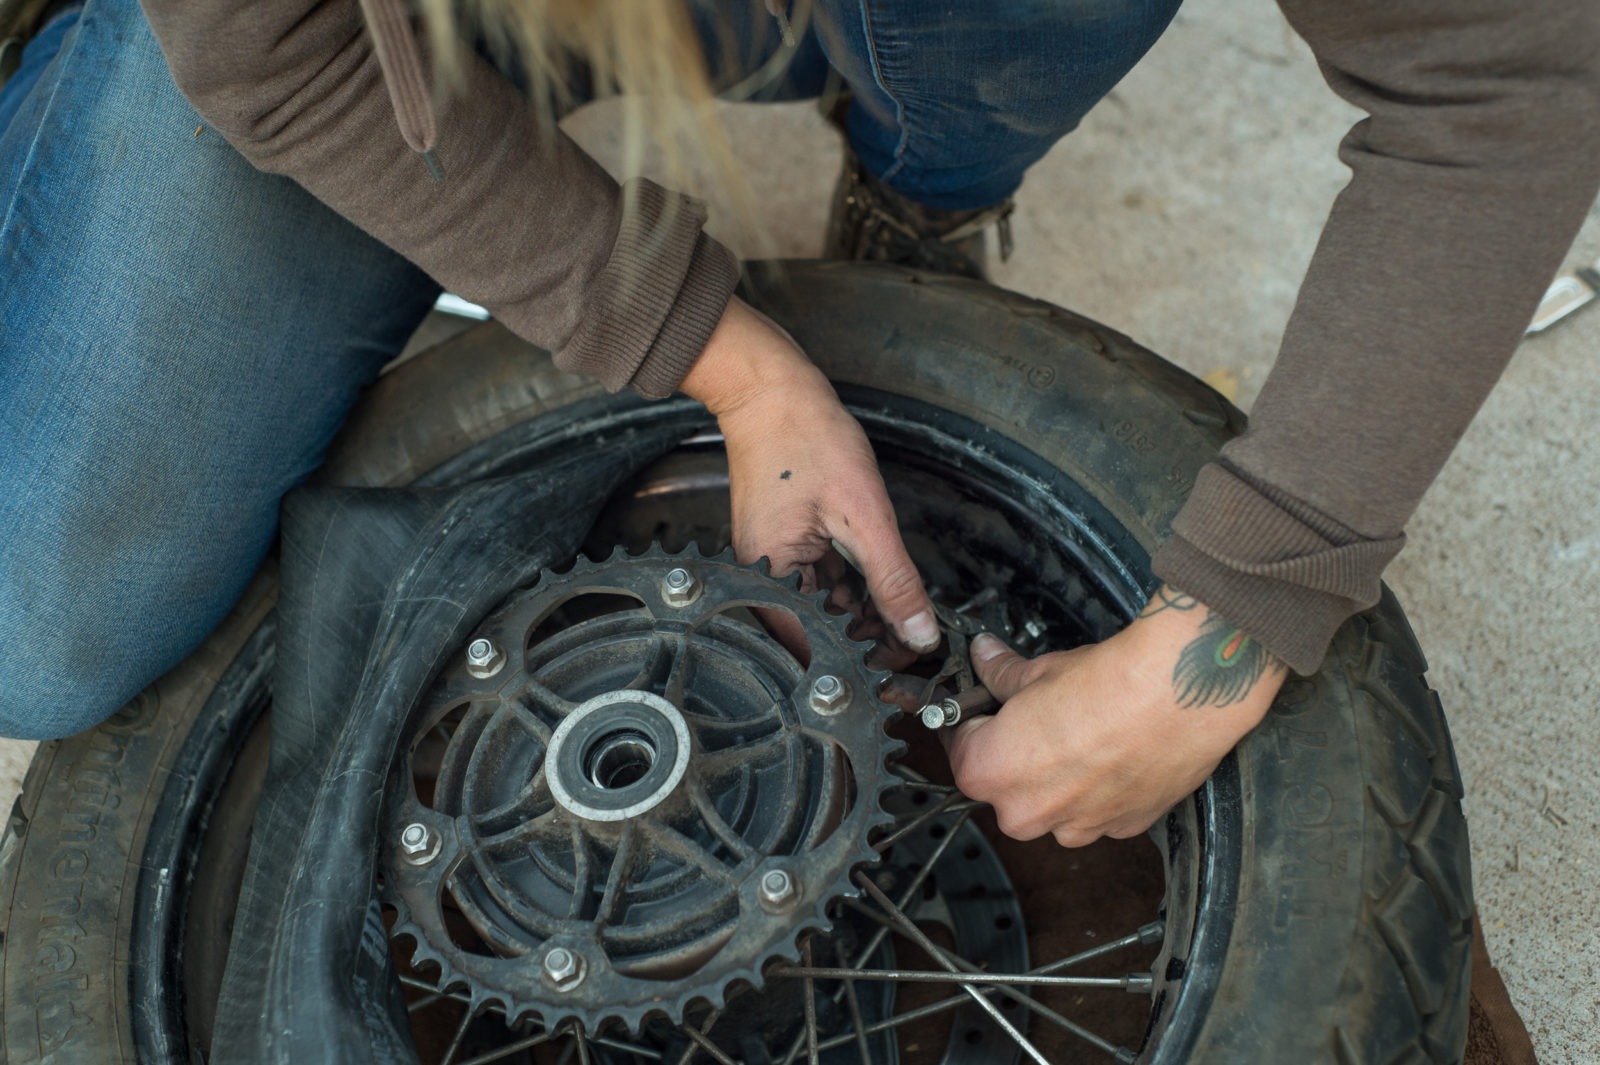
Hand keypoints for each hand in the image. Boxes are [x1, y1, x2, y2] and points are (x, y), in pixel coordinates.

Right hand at [681, 298, 938, 652]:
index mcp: (769, 578)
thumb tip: (918, 632)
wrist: (771, 390)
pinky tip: (876, 596)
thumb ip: (893, 580)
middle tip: (911, 652)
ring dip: (858, 622)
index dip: (861, 667)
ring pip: (818, 614)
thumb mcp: (865, 515)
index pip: (815, 649)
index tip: (901, 676)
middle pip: (815, 637)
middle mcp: (760, 578)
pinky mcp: (779, 547)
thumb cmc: (804, 437)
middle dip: (864, 647)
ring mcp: (767, 563)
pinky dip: (846, 594)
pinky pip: (813, 586)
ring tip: (901, 626)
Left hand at [946, 587, 1286, 845]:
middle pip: (1004, 789)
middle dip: (1015, 758)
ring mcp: (1077, 827)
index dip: (971, 725)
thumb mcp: (1039, 670)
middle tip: (1036, 721)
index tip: (982, 711)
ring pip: (1052, 808)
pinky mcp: (1123, 828)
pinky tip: (1115, 754)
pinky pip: (1097, 813)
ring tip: (1083, 736)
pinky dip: (1101, 790)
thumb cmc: (1109, 683)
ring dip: (1059, 780)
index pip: (960, 753)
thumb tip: (986, 659)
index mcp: (991, 772)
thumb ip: (1001, 674)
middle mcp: (1028, 812)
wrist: (1181, 694)